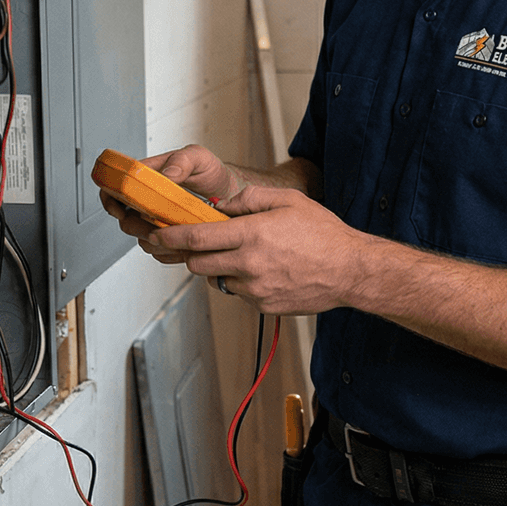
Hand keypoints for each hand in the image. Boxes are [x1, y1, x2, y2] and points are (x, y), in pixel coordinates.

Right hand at [96, 143, 245, 242]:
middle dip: (135, 225)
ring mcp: (157, 219)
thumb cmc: (211, 173)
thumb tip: (167, 173)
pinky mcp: (168, 236)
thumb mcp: (199, 158)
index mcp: (148, 176)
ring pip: (140, 237)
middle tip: (153, 225)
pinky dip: (166, 251)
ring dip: (153, 240)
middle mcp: (148, 199)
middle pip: (125, 218)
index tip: (120, 210)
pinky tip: (180, 245)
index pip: (116, 187)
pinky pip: (157, 250)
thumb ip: (182, 161)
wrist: (229, 193)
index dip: (111, 199)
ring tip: (172, 235)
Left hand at [142, 184, 370, 315]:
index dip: (170, 236)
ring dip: (218, 267)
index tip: (156, 234)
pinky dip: (240, 281)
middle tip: (195, 244)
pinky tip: (262, 270)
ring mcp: (256, 289)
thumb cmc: (323, 234)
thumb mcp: (287, 201)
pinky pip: (238, 293)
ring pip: (217, 278)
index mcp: (253, 234)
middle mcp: (250, 263)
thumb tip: (218, 206)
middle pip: (197, 262)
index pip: (197, 238)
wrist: (350, 271)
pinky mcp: (263, 305)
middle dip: (191, 253)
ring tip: (242, 255)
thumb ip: (248, 200)